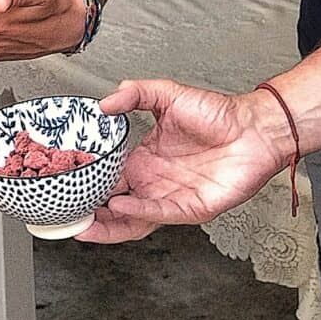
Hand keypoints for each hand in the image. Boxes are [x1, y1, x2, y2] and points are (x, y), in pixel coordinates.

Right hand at [76, 79, 293, 244]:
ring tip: (85, 225)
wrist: (254, 127)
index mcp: (144, 159)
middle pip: (114, 205)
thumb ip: (135, 93)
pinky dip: (139, 212)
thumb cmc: (219, 115)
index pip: (108, 177)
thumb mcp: (168, 94)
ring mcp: (170, 197)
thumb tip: (106, 103)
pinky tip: (120, 206)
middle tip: (65, 213)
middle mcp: (154, 181)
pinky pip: (160, 214)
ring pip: (133, 220)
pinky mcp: (190, 208)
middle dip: (90, 213)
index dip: (87, 181)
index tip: (66, 181)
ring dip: (109, 226)